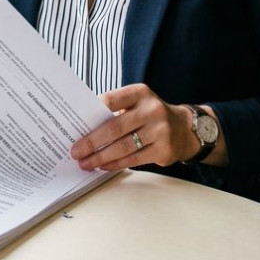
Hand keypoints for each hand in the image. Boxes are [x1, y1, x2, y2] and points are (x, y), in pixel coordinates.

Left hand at [70, 85, 200, 169]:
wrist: (184, 128)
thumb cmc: (149, 115)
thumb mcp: (137, 103)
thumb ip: (115, 110)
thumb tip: (84, 126)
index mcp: (141, 93)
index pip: (112, 100)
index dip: (92, 111)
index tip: (75, 124)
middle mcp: (152, 110)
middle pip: (115, 128)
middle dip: (91, 142)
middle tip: (75, 151)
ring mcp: (160, 131)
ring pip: (123, 147)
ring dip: (100, 157)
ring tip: (85, 163)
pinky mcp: (164, 150)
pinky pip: (133, 159)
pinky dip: (115, 164)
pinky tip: (102, 166)